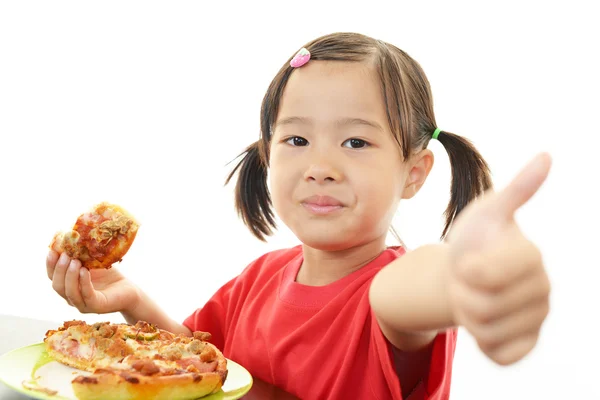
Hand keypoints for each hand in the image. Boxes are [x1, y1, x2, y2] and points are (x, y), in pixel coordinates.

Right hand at [46, 250, 139, 314]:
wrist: (128, 289)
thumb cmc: (109, 276)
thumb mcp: (92, 262)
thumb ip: (81, 255)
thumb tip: (71, 235)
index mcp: (68, 287)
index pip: (53, 277)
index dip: (50, 265)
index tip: (52, 250)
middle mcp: (72, 298)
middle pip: (57, 285)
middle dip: (59, 269)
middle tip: (66, 255)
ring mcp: (83, 304)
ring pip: (69, 292)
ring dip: (70, 275)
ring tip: (75, 261)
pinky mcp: (96, 306)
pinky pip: (86, 294)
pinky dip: (84, 282)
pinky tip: (85, 271)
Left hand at [445, 152, 551, 364]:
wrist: (464, 274)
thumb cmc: (475, 241)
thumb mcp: (486, 212)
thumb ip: (516, 190)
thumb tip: (546, 156)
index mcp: (532, 257)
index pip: (484, 275)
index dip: (464, 270)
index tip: (467, 260)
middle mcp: (543, 290)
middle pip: (482, 306)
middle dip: (462, 292)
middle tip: (468, 280)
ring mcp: (536, 320)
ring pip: (486, 331)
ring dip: (467, 314)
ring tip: (474, 296)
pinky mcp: (526, 345)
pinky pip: (499, 355)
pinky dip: (481, 341)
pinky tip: (484, 322)